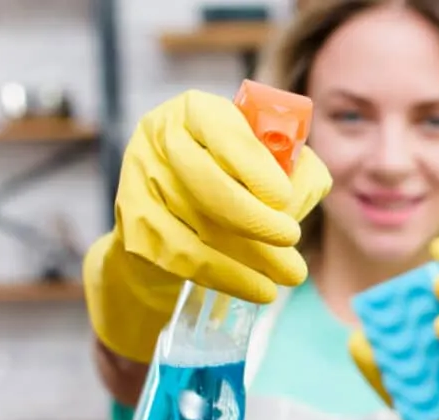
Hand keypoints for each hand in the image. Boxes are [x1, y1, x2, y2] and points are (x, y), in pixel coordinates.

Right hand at [84, 89, 331, 361]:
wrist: (171, 228)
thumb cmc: (233, 186)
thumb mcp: (267, 167)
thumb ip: (296, 169)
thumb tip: (304, 188)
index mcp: (196, 111)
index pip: (226, 133)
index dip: (256, 167)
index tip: (283, 198)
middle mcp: (160, 138)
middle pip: (210, 183)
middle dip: (257, 218)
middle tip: (292, 239)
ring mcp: (140, 182)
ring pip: (202, 225)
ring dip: (253, 255)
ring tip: (290, 274)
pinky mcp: (134, 228)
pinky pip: (187, 258)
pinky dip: (229, 277)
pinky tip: (260, 289)